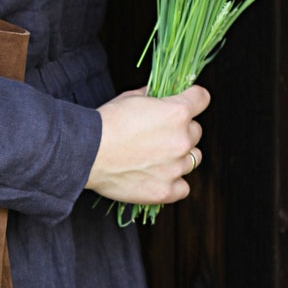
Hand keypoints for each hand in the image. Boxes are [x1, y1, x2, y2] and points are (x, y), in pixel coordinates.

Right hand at [85, 84, 210, 205]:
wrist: (85, 153)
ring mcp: (175, 167)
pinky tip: (158, 177)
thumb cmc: (104, 123)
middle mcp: (182, 139)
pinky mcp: (165, 190)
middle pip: (196, 131)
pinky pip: (183, 187)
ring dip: (180, 156)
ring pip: (194, 159)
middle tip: (158, 135)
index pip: (202, 98)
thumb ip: (151, 97)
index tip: (187, 102)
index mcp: (177, 112)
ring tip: (156, 157)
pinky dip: (173, 183)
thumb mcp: (129, 98)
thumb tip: (158, 96)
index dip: (193, 98)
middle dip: (181, 130)